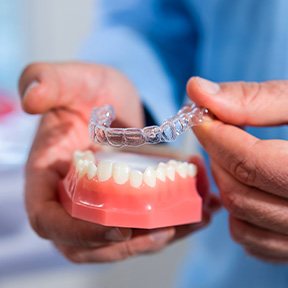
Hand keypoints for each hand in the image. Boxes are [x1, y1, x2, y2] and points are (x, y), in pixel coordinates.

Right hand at [19, 63, 217, 262]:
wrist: (111, 99)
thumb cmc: (86, 90)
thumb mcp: (68, 80)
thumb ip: (45, 82)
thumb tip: (32, 99)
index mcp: (47, 177)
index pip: (49, 220)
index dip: (79, 233)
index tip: (118, 228)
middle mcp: (70, 198)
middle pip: (89, 243)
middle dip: (127, 244)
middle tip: (165, 229)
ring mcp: (99, 204)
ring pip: (121, 239)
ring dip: (157, 237)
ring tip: (192, 221)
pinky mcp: (124, 202)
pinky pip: (143, 224)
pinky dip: (172, 224)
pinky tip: (202, 212)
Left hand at [187, 77, 287, 262]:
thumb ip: (257, 99)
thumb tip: (196, 89)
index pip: (250, 163)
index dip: (215, 136)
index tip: (200, 117)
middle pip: (240, 194)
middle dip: (219, 158)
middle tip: (222, 133)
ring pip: (241, 221)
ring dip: (226, 184)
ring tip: (236, 156)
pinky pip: (251, 240)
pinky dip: (238, 212)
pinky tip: (250, 185)